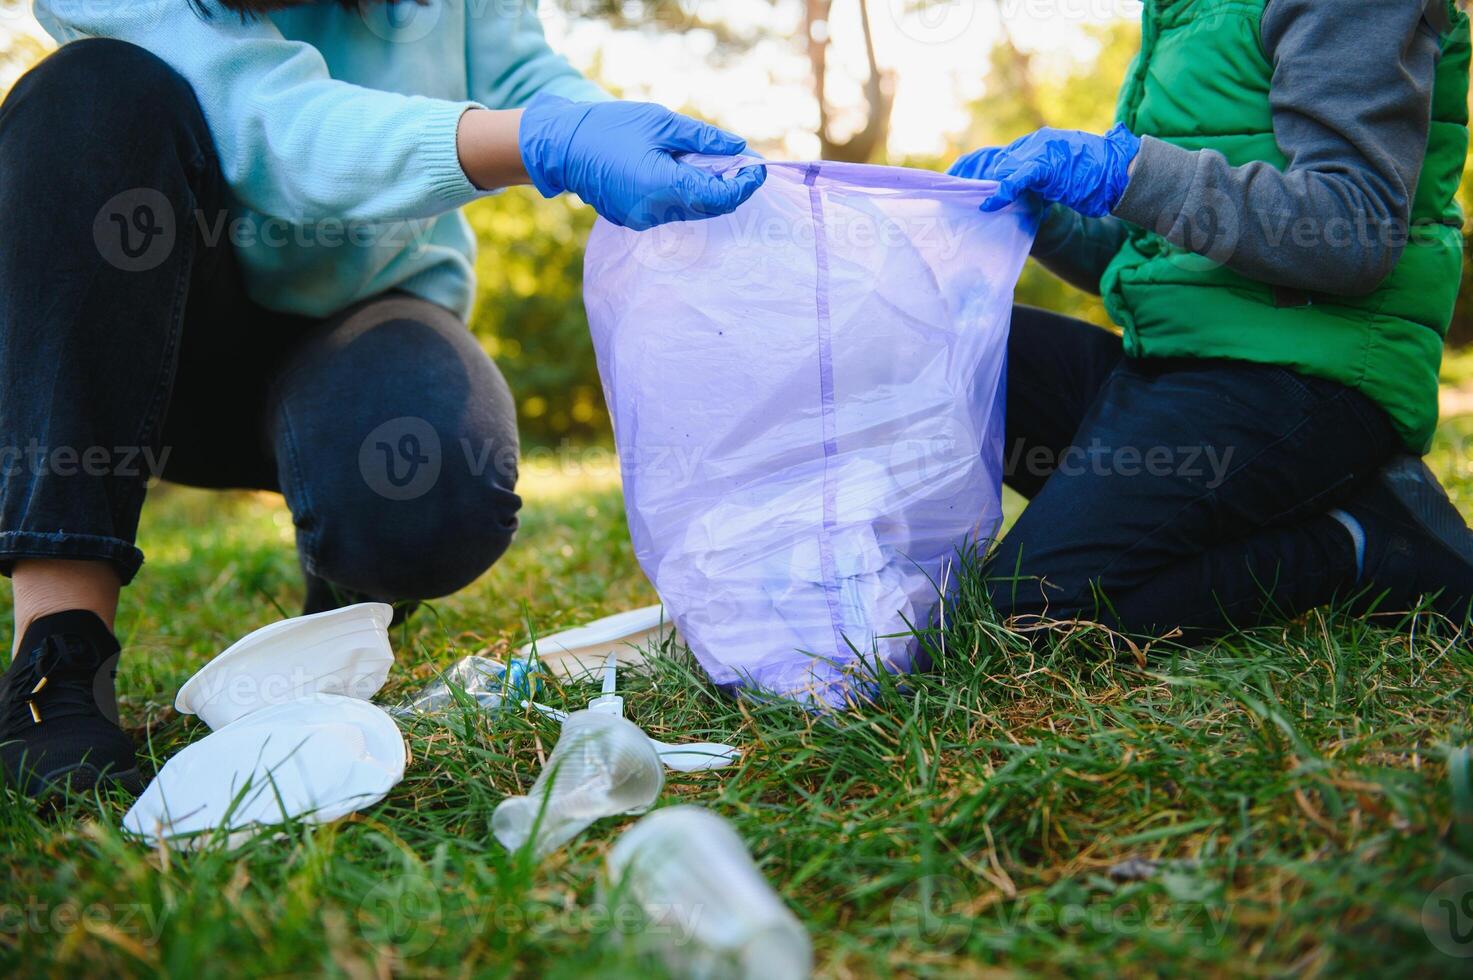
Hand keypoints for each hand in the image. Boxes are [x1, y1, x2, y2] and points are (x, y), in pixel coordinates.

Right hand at [519, 94, 766, 230]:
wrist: (563, 147)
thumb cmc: (610, 127)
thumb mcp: (661, 122)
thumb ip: (703, 139)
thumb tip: (738, 149)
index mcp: (666, 186)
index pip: (721, 196)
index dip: (744, 184)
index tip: (757, 167)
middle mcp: (656, 211)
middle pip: (710, 206)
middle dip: (730, 186)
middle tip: (739, 161)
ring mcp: (643, 219)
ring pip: (691, 210)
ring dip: (707, 189)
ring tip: (707, 160)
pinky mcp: (633, 219)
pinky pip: (670, 210)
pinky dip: (685, 193)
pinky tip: (680, 170)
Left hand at [948, 124, 1140, 217]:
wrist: (1120, 172)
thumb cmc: (1094, 180)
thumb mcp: (1058, 181)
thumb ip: (1035, 184)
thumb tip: (1011, 196)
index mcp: (1037, 145)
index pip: (997, 156)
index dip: (974, 169)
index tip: (953, 181)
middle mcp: (1035, 144)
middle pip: (993, 159)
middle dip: (969, 176)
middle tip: (948, 191)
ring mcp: (1041, 152)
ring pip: (1002, 166)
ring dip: (982, 184)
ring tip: (962, 198)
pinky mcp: (1048, 165)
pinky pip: (1019, 177)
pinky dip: (1003, 190)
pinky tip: (990, 202)